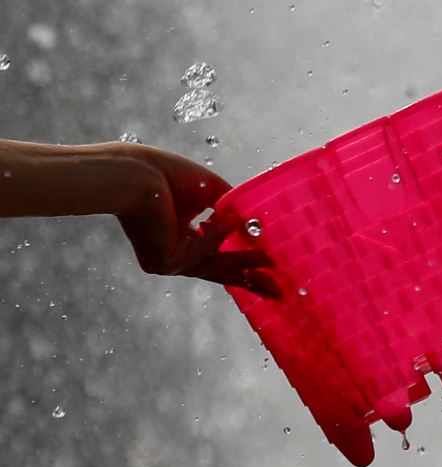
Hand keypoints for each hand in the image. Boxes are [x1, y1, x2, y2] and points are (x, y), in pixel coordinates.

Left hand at [107, 146, 281, 300]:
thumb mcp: (210, 192)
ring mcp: (166, 262)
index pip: (215, 255)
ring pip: (214, 266)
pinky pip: (204, 251)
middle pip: (218, 271)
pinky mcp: (164, 262)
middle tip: (278, 291)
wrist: (137, 174)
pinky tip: (225, 218)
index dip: (243, 262)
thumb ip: (232, 210)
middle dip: (250, 279)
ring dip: (244, 263)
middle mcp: (171, 255)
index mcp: (179, 237)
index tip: (268, 268)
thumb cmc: (167, 175)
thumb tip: (253, 223)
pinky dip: (218, 234)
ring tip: (271, 261)